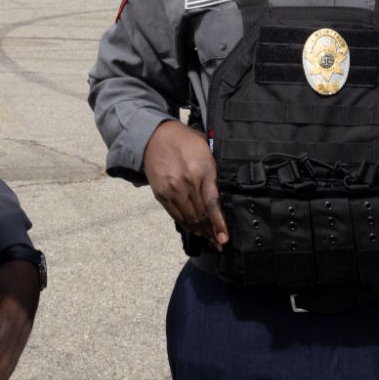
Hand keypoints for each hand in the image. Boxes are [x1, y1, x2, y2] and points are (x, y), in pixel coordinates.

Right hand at [144, 119, 225, 246]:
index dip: (219, 223)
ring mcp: (173, 190)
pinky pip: (175, 215)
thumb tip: (222, 194)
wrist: (155, 136)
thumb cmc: (185, 141)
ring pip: (189, 217)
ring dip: (200, 230)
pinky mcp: (161, 194)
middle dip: (211, 231)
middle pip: (201, 214)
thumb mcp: (206, 151)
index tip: (224, 238)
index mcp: (203, 171)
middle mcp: (187, 183)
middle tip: (219, 243)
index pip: (212, 204)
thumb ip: (213, 173)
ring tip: (209, 239)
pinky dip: (186, 224)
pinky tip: (194, 229)